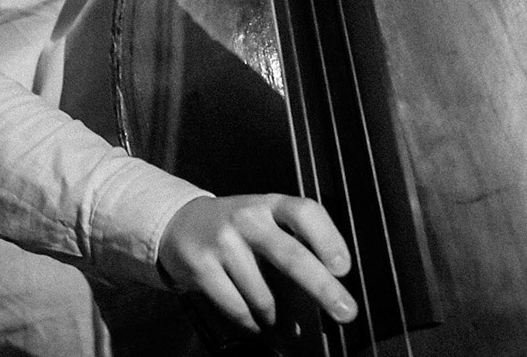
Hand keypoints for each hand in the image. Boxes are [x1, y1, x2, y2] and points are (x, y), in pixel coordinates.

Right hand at [157, 193, 358, 334]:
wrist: (181, 225)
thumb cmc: (237, 229)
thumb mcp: (266, 221)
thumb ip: (295, 244)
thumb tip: (329, 289)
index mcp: (270, 204)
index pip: (304, 212)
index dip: (328, 238)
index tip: (343, 268)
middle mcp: (247, 218)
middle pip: (290, 255)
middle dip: (323, 288)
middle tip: (346, 311)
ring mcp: (223, 241)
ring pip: (263, 295)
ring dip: (278, 318)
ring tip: (281, 323)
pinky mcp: (202, 266)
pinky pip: (238, 308)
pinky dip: (253, 323)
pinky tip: (257, 322)